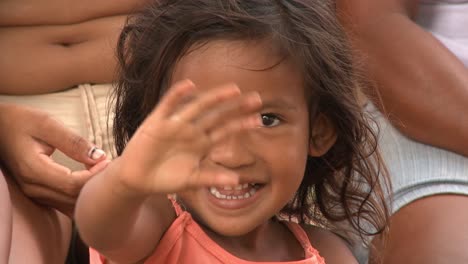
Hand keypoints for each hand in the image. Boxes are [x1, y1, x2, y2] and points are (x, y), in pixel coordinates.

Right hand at [0, 103, 108, 216]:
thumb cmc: (19, 122)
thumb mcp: (47, 124)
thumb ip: (74, 142)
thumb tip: (100, 156)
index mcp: (33, 170)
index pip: (73, 185)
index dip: (95, 176)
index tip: (109, 161)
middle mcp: (32, 187)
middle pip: (73, 198)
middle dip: (95, 185)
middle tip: (111, 167)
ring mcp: (33, 194)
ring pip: (69, 204)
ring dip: (89, 192)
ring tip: (103, 173)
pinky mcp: (37, 194)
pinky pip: (63, 203)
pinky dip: (80, 196)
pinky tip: (91, 183)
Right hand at [117, 80, 261, 195]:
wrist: (138, 180)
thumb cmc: (167, 178)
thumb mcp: (192, 180)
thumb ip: (213, 177)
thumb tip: (238, 181)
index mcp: (202, 143)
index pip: (225, 130)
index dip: (241, 124)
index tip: (259, 119)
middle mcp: (192, 130)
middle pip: (217, 115)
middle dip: (235, 107)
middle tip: (257, 98)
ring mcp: (176, 124)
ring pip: (198, 107)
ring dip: (215, 98)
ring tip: (233, 90)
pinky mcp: (157, 122)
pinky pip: (168, 105)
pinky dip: (176, 95)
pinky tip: (189, 85)